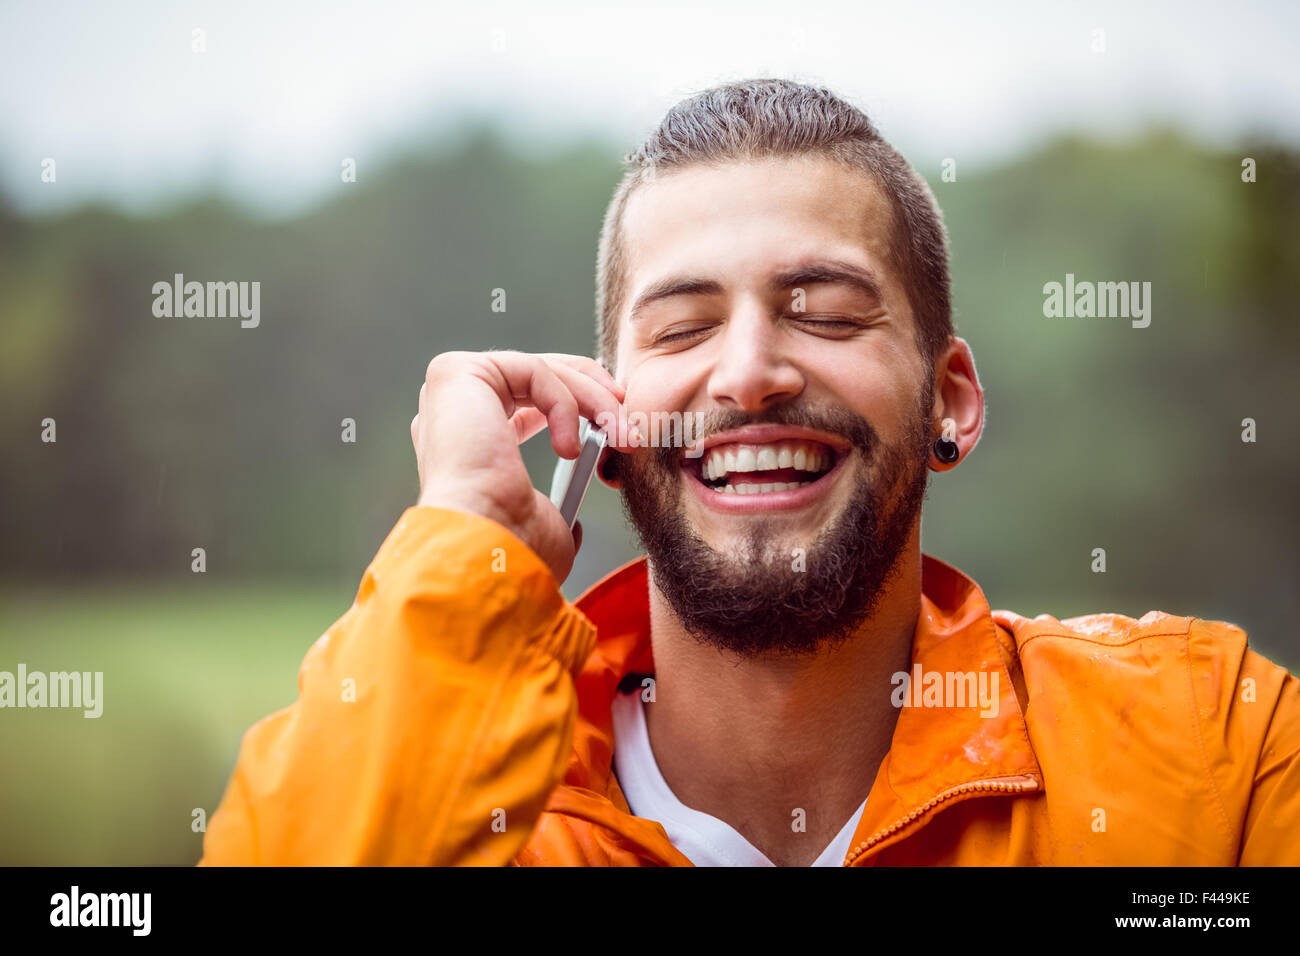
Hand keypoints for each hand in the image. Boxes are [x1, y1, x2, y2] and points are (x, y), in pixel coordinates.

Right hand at [411, 350, 625, 581]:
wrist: (484, 547)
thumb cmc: (513, 547)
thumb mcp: (546, 525)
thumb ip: (555, 511)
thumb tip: (573, 527)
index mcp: (465, 441)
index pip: (523, 400)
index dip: (572, 402)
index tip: (613, 421)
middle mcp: (452, 410)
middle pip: (534, 376)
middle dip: (590, 394)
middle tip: (626, 421)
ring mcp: (449, 390)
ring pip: (540, 371)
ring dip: (591, 400)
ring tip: (619, 437)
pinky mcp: (457, 373)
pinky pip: (533, 370)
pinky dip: (564, 403)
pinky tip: (568, 449)